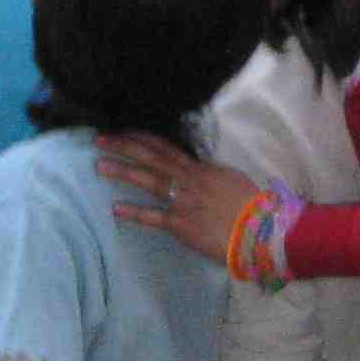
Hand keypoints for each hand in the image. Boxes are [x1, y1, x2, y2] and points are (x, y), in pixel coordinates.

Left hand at [97, 132, 260, 264]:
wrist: (259, 228)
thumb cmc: (250, 206)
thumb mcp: (229, 180)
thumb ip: (209, 175)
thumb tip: (198, 171)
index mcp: (200, 168)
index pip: (165, 148)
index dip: (142, 139)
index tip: (123, 131)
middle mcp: (188, 179)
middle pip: (151, 157)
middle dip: (124, 147)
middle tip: (100, 140)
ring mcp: (183, 200)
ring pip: (148, 180)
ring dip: (123, 171)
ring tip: (100, 166)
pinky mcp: (181, 223)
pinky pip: (153, 216)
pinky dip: (134, 212)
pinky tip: (116, 208)